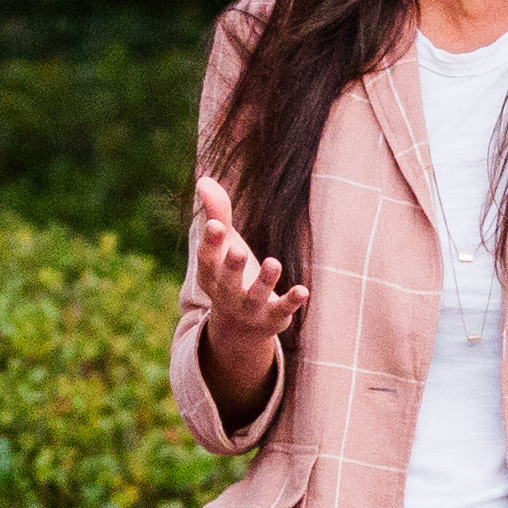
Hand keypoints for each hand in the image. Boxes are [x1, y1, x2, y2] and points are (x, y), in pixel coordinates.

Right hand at [192, 176, 307, 408]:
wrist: (240, 328)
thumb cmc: (230, 274)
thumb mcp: (223, 246)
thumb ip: (217, 213)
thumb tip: (203, 179)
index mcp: (211, 274)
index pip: (207, 259)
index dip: (210, 243)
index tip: (215, 225)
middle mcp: (227, 293)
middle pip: (228, 280)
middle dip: (232, 265)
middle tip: (239, 250)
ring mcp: (250, 308)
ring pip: (256, 296)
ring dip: (265, 281)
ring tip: (274, 263)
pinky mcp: (273, 317)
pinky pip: (282, 310)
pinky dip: (292, 301)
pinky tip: (304, 290)